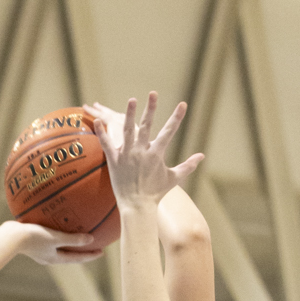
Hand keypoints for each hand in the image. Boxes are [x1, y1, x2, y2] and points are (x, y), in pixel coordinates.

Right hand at [9, 221, 104, 267]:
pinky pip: (49, 236)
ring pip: (59, 246)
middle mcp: (48, 256)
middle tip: (93, 244)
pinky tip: (57, 222)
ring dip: (69, 241)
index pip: (77, 258)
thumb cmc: (32, 238)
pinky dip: (57, 232)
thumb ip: (73, 239)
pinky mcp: (32, 240)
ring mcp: (39, 249)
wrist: (8, 237)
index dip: (90, 255)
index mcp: (55, 258)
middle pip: (69, 254)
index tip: (102, 252)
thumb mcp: (55, 238)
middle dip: (81, 250)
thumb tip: (91, 239)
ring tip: (77, 234)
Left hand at [91, 92, 201, 209]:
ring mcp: (127, 155)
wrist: (137, 207)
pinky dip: (101, 132)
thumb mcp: (173, 178)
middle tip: (153, 93)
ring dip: (130, 114)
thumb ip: (187, 165)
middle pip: (147, 125)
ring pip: (127, 130)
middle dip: (151, 108)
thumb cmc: (155, 193)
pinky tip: (97, 120)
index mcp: (156, 154)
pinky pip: (106, 144)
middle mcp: (142, 151)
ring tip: (132, 99)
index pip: (169, 132)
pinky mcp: (114, 161)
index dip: (177, 117)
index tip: (183, 104)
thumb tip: (202, 156)